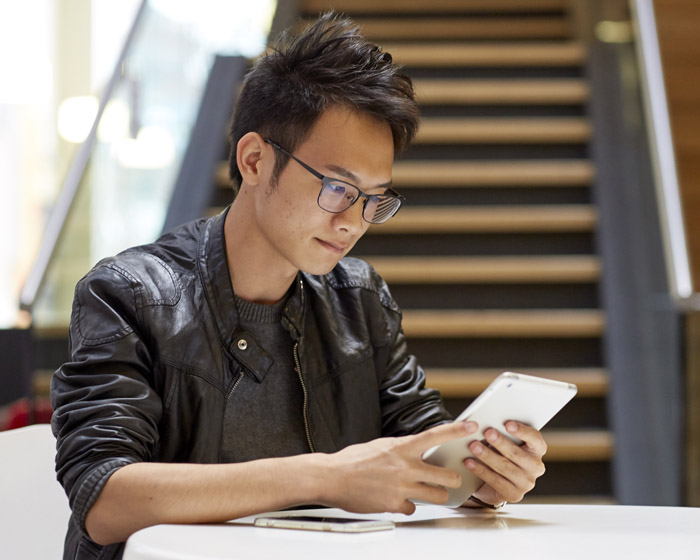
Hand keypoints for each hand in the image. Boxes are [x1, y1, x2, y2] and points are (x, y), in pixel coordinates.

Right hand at [321, 421, 477, 514]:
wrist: (331, 477)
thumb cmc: (352, 461)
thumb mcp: (381, 446)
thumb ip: (400, 450)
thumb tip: (413, 453)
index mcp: (402, 447)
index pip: (436, 435)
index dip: (457, 430)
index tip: (472, 426)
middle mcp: (406, 466)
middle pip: (447, 475)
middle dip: (452, 479)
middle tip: (449, 479)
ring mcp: (402, 487)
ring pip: (438, 496)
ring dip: (435, 495)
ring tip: (426, 492)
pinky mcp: (395, 504)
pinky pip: (414, 508)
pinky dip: (408, 505)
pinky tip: (397, 499)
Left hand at [465, 421, 546, 505]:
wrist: (493, 481)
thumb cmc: (499, 452)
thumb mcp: (502, 441)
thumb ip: (500, 431)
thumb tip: (485, 422)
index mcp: (537, 449)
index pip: (534, 438)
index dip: (522, 431)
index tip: (507, 424)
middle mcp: (535, 466)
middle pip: (517, 453)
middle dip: (500, 442)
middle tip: (487, 432)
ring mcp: (526, 483)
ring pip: (505, 467)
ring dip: (487, 456)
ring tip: (473, 446)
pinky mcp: (514, 494)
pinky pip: (496, 481)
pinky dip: (481, 470)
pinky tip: (469, 463)